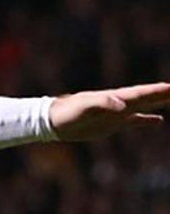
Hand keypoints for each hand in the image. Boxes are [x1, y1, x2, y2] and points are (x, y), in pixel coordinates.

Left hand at [49, 83, 169, 140]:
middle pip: (146, 96)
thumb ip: (104, 104)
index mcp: (115, 97)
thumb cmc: (69, 112)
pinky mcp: (112, 124)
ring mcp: (117, 113)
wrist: (55, 121)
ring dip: (159, 103)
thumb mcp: (85, 108)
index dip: (158, 90)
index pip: (142, 92)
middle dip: (163, 93)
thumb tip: (123, 105)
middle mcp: (119, 103)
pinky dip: (147, 120)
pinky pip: (134, 121)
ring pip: (144, 106)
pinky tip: (158, 120)